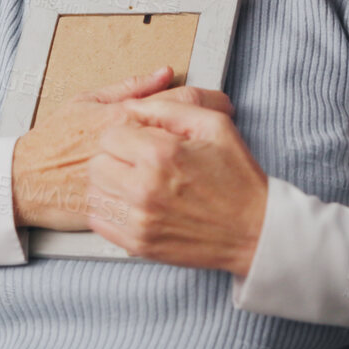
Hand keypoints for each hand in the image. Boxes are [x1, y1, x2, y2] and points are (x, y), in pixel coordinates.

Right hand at [11, 67, 233, 230]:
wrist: (29, 182)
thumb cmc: (55, 141)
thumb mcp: (87, 102)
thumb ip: (129, 87)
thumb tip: (164, 73)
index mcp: (128, 115)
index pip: (184, 98)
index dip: (212, 98)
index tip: (225, 103)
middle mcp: (135, 147)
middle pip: (192, 132)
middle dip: (217, 131)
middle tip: (229, 132)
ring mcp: (135, 179)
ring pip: (186, 166)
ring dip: (206, 163)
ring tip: (216, 161)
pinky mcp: (131, 206)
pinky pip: (170, 197)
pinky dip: (184, 191)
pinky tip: (191, 187)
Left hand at [86, 97, 266, 276]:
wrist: (254, 231)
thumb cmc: (237, 177)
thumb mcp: (214, 126)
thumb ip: (170, 107)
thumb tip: (134, 105)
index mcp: (161, 154)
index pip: (110, 135)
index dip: (126, 134)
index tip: (141, 141)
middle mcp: (145, 188)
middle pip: (97, 163)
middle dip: (114, 157)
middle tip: (136, 161)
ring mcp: (140, 220)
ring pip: (94, 192)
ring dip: (109, 183)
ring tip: (133, 181)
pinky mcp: (138, 243)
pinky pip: (99, 221)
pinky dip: (108, 210)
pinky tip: (130, 203)